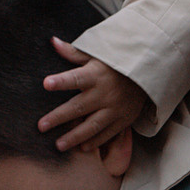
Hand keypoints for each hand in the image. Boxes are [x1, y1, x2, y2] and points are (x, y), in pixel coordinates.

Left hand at [40, 39, 152, 159]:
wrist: (148, 72)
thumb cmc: (115, 63)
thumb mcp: (96, 55)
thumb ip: (73, 53)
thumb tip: (53, 41)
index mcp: (95, 75)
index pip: (75, 78)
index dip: (61, 81)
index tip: (46, 83)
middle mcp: (104, 93)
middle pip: (79, 107)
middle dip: (59, 117)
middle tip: (41, 126)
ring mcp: (115, 108)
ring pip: (92, 126)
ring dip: (75, 137)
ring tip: (59, 145)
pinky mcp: (124, 119)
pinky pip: (107, 133)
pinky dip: (95, 141)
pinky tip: (82, 148)